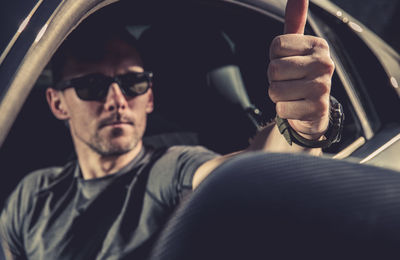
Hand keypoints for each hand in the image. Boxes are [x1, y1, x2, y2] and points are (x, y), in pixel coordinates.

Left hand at [268, 0, 334, 139]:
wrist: (312, 111)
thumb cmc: (299, 75)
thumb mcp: (297, 48)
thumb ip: (295, 21)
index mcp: (318, 45)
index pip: (276, 46)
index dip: (274, 58)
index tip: (288, 63)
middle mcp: (325, 64)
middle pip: (273, 69)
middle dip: (274, 79)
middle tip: (289, 82)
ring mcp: (323, 88)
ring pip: (275, 90)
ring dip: (277, 96)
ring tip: (292, 95)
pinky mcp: (317, 110)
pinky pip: (281, 109)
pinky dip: (283, 111)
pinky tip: (296, 108)